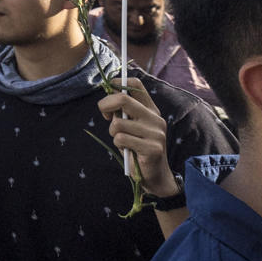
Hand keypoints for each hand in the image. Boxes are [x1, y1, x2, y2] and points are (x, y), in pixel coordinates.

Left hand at [98, 77, 177, 196]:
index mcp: (151, 109)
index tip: (108, 97)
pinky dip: (118, 144)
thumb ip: (123, 112)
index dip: (116, 84)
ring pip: (118, 123)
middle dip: (105, 105)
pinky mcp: (153, 148)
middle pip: (123, 99)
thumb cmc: (137, 148)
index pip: (135, 84)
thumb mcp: (130, 126)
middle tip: (106, 116)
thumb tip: (106, 99)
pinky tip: (128, 150)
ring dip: (113, 133)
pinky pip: (121, 139)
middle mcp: (155, 118)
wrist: (155, 176)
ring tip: (122, 141)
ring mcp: (156, 133)